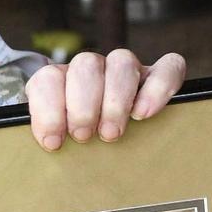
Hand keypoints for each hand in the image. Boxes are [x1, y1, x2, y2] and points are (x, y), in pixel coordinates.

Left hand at [26, 49, 185, 151]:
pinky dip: (158, 88)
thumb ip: (49, 138)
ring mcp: (124, 69)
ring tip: (111, 133)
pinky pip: (168, 67)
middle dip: (83, 106)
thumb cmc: (75, 143)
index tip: (53, 142)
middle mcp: (90, 68)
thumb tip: (43, 149)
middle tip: (84, 137)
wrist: (104, 141)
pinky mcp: (156, 75)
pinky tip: (144, 114)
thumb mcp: (57, 141)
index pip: (48, 79)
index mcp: (58, 81)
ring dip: (115, 100)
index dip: (48, 110)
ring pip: (122, 62)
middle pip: (86, 65)